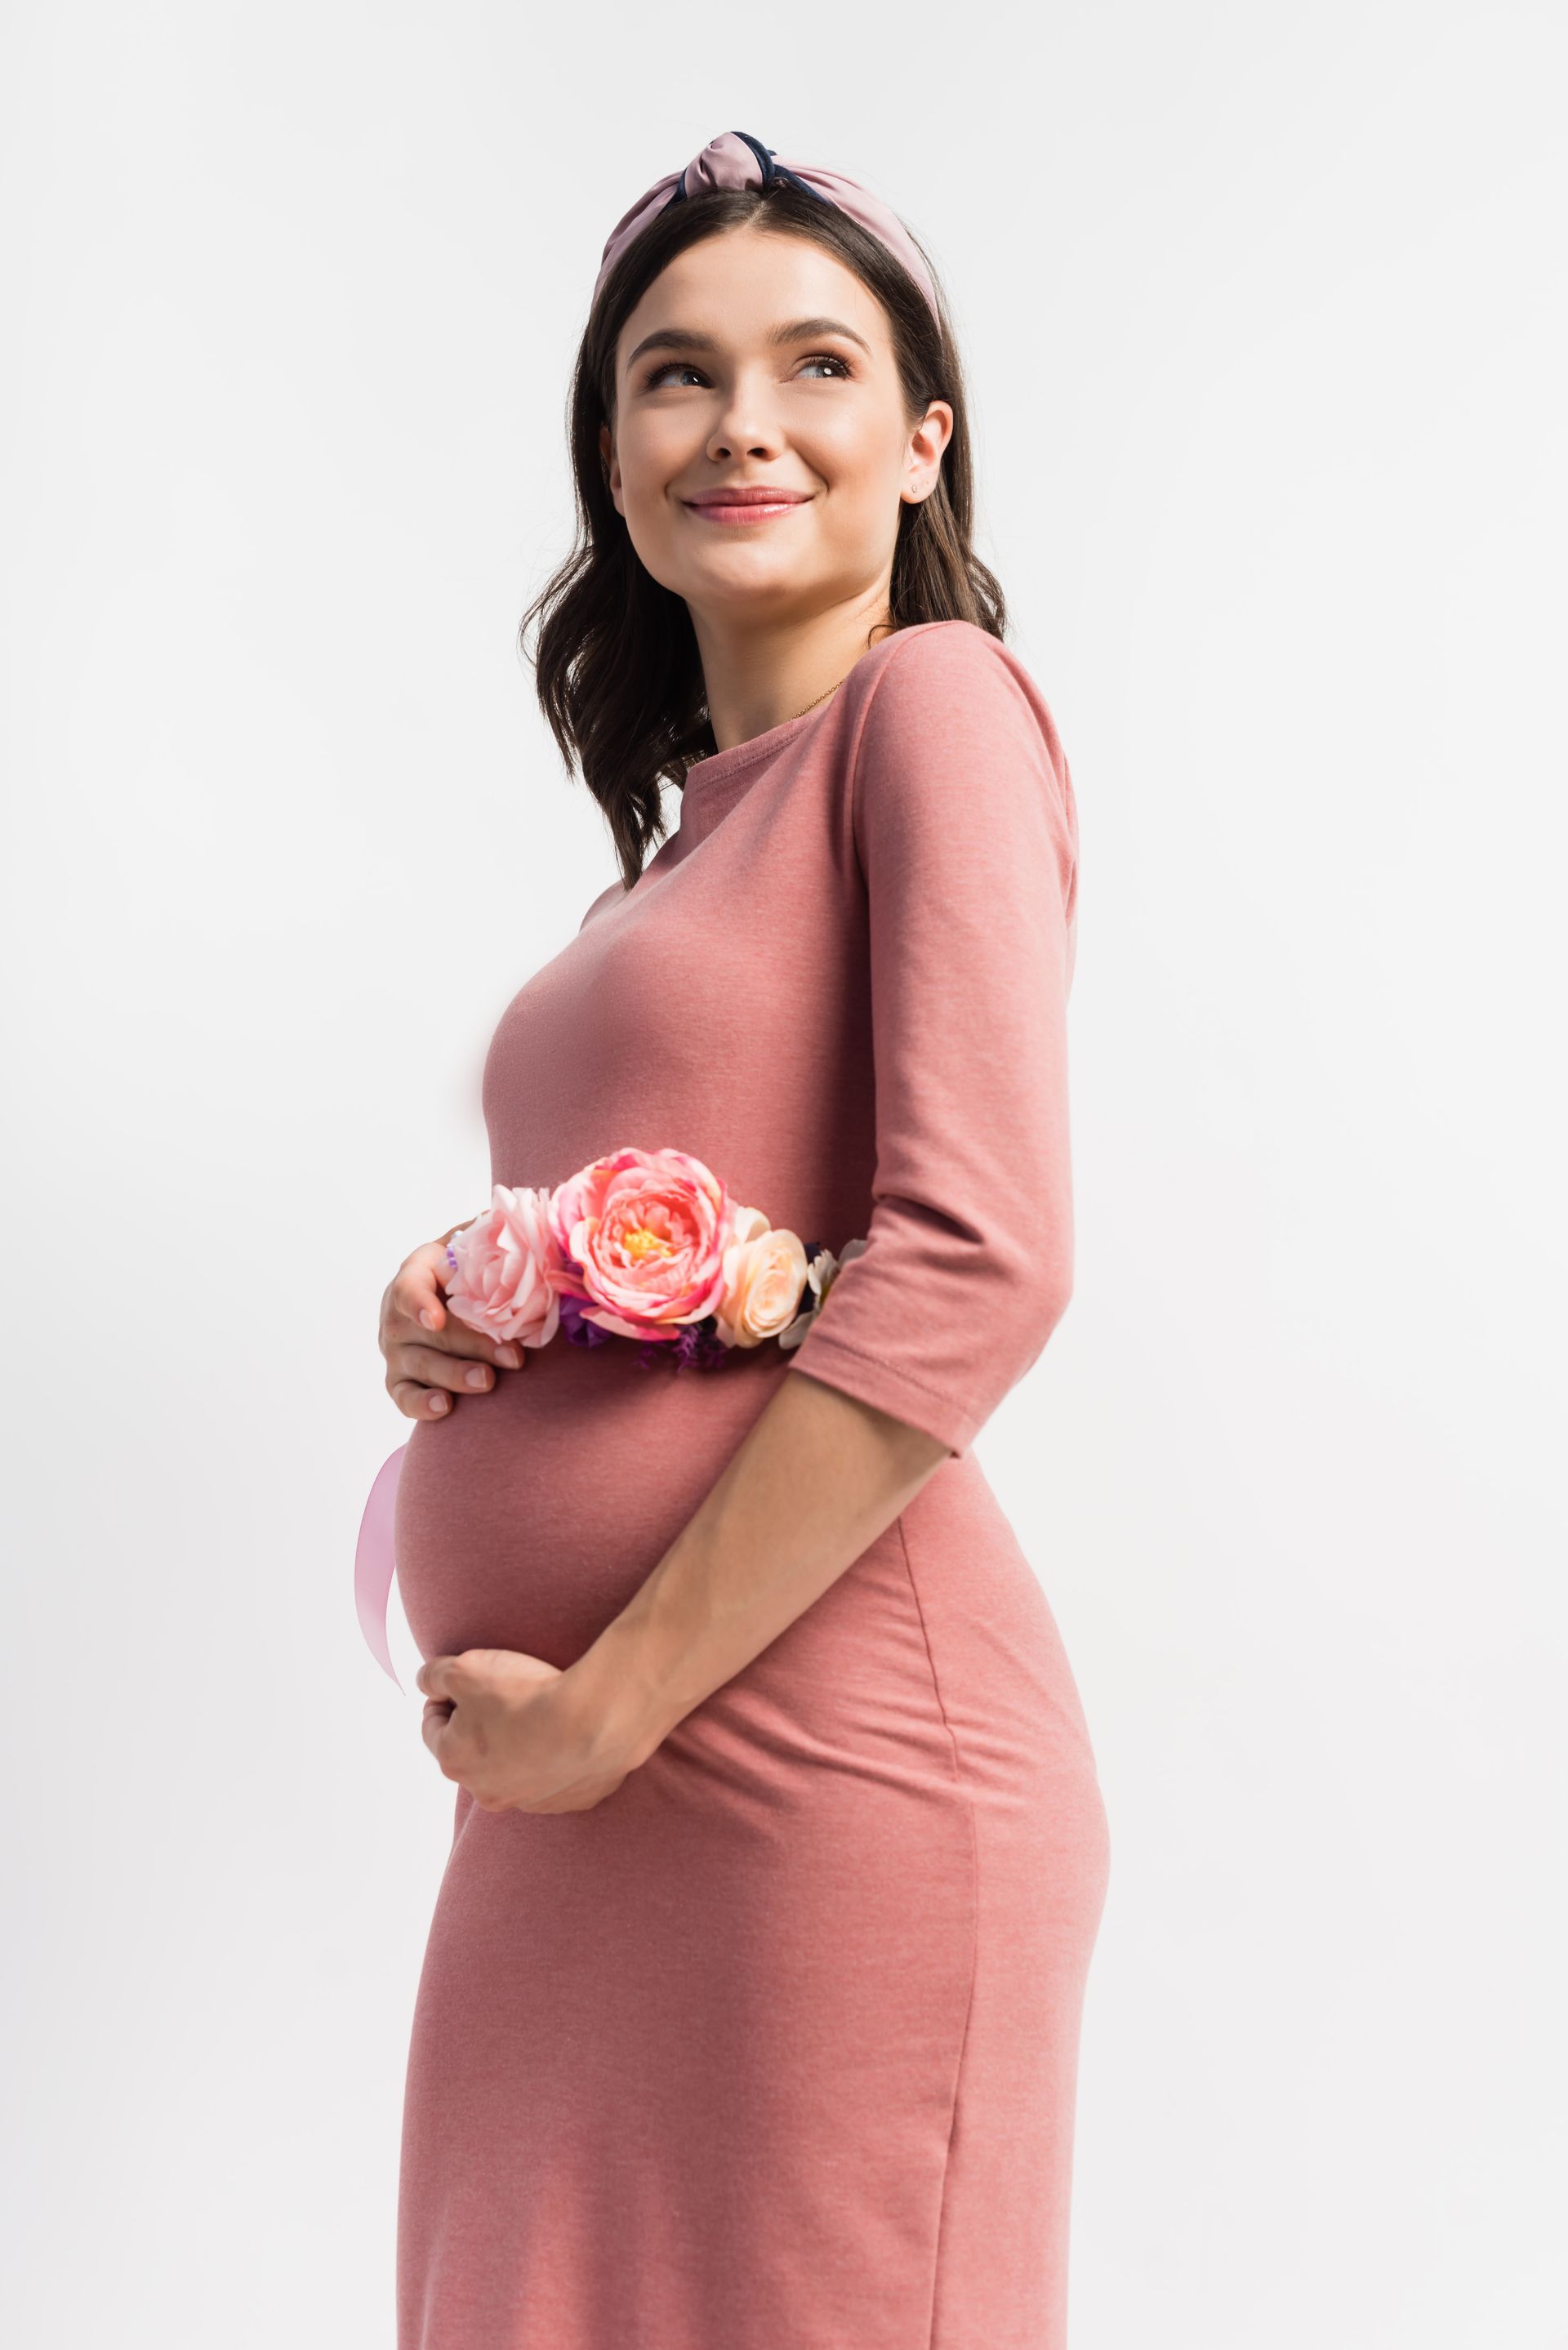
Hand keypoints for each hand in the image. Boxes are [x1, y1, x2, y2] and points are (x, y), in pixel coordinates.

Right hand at [380, 1229, 526, 1420]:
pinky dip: (422, 1405)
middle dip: (471, 1346)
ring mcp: (396, 1349)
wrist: (449, 1297)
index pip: (408, 1288)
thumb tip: (532, 1218)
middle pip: (428, 1334)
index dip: (419, 1303)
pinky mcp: (398, 1379)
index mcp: (415, 1273)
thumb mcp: (475, 1245)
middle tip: (511, 1357)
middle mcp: (397, 1313)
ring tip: (489, 1382)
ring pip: (420, 1367)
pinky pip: (403, 1397)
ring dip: (455, 1376)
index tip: (438, 1319)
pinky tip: (447, 1408)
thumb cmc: (471, 1270)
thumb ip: (493, 1232)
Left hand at [416, 1650, 638, 1813]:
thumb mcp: (464, 1669)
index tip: (457, 1685)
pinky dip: (557, 1756)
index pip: (432, 1728)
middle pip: (473, 1752)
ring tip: (538, 1712)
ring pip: (515, 1769)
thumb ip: (434, 1674)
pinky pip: (557, 1776)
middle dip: (480, 1725)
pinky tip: (568, 1731)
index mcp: (456, 1761)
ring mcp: (532, 1801)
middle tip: (501, 1695)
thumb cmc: (525, 1696)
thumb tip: (426, 1681)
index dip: (442, 1700)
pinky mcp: (571, 1800)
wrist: (594, 1717)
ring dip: (518, 1744)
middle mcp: (488, 1791)